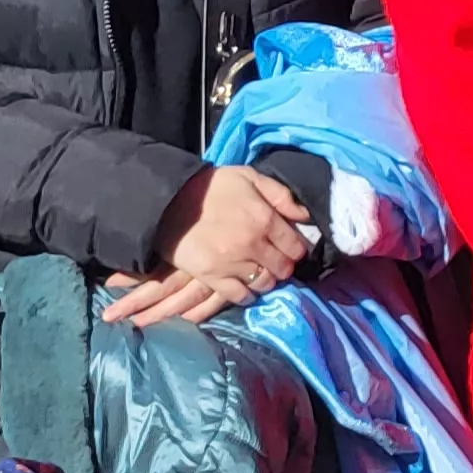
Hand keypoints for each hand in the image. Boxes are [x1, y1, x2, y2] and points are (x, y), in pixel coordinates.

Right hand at [111, 165, 311, 324]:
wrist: (167, 201)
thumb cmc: (211, 186)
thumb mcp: (249, 177)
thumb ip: (281, 195)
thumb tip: (305, 215)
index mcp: (265, 219)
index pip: (295, 247)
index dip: (296, 249)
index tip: (291, 248)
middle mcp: (253, 245)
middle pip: (283, 268)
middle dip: (284, 266)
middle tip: (277, 262)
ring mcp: (232, 263)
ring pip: (264, 283)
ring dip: (267, 280)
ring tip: (262, 273)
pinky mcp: (211, 276)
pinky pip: (238, 296)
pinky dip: (246, 295)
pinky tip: (246, 288)